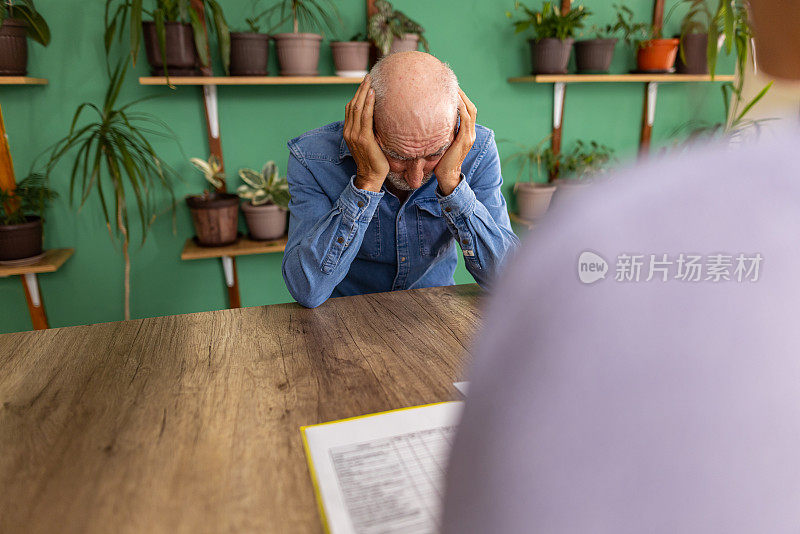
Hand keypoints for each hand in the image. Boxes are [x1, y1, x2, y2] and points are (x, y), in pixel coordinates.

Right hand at [344, 75, 389, 192]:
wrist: (371, 176)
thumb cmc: (374, 160)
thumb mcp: (369, 142)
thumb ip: (369, 130)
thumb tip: (380, 118)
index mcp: (349, 132)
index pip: (350, 108)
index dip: (357, 95)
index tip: (365, 84)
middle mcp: (349, 131)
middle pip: (353, 105)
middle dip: (360, 90)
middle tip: (368, 77)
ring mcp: (355, 135)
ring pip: (358, 108)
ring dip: (364, 93)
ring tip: (370, 81)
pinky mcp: (364, 138)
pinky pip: (365, 117)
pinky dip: (368, 104)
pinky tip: (373, 95)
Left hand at [435, 89, 477, 195]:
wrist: (446, 177)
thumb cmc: (440, 161)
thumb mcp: (442, 142)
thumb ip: (441, 131)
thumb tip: (428, 120)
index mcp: (466, 132)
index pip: (467, 109)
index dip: (461, 98)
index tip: (450, 88)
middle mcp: (470, 133)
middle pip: (470, 107)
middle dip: (462, 94)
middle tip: (450, 83)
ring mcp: (469, 136)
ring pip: (469, 110)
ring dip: (461, 98)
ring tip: (452, 88)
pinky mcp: (465, 140)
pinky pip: (465, 119)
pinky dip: (460, 108)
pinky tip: (453, 100)